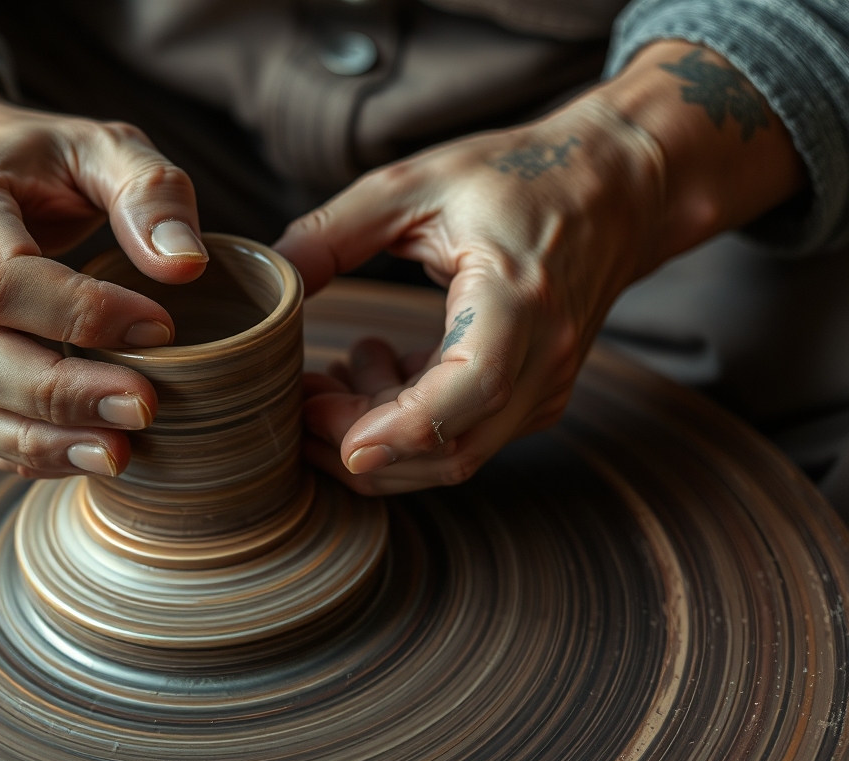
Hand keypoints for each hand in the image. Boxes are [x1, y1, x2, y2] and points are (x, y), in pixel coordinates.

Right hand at [0, 57, 209, 477]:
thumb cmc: (37, 160)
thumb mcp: (98, 146)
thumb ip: (149, 193)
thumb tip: (187, 266)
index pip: (3, 281)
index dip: (83, 315)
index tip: (162, 328)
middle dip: (63, 395)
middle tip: (144, 407)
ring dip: (42, 442)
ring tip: (120, 453)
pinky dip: (23, 454)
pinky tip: (84, 455)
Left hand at [276, 41, 804, 495]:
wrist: (617, 187)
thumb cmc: (517, 176)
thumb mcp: (414, 183)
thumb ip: (334, 232)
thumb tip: (271, 277)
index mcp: (519, 299)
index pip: (467, 391)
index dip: (399, 431)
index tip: (334, 440)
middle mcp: (543, 359)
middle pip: (451, 449)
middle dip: (359, 445)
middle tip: (297, 401)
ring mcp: (543, 388)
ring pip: (452, 456)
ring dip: (375, 435)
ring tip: (326, 375)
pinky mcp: (532, 398)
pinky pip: (462, 437)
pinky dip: (403, 422)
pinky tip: (369, 368)